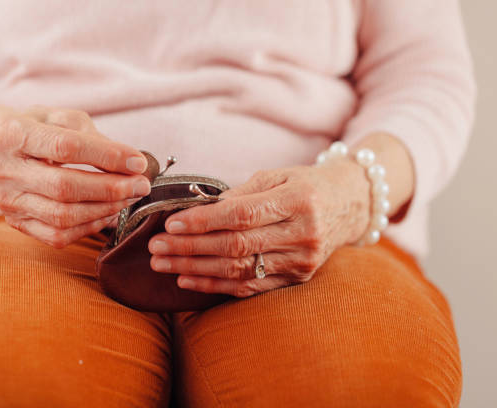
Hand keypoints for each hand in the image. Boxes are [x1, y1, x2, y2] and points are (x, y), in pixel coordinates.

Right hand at [0, 105, 150, 247]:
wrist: (2, 151)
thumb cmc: (42, 130)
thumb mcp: (64, 118)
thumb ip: (95, 137)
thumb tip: (131, 164)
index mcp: (13, 135)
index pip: (66, 147)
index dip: (107, 156)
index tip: (138, 163)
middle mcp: (4, 171)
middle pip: (65, 187)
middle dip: (111, 188)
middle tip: (141, 185)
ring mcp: (9, 202)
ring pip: (63, 216)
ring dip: (105, 209)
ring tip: (129, 197)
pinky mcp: (18, 223)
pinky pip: (59, 235)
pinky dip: (91, 226)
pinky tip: (109, 212)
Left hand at [148, 159, 370, 297]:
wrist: (350, 204)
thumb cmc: (306, 184)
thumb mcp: (277, 176)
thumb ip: (242, 193)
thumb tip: (199, 209)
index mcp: (298, 200)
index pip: (242, 214)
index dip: (203, 221)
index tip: (171, 222)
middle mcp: (303, 234)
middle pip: (236, 246)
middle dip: (190, 247)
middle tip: (156, 246)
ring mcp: (302, 261)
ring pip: (239, 270)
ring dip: (195, 268)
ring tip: (163, 263)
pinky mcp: (297, 278)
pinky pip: (250, 286)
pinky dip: (216, 285)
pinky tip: (187, 279)